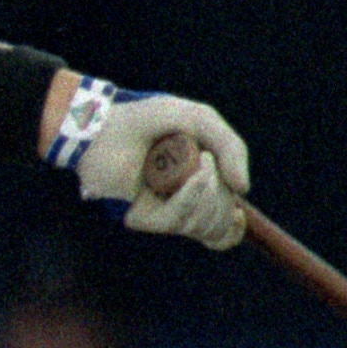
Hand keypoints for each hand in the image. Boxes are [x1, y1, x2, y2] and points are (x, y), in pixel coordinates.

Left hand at [76, 92, 250, 249]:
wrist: (103, 123)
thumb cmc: (148, 120)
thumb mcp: (200, 120)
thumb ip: (232, 147)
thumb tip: (243, 190)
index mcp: (193, 189)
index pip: (219, 227)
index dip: (233, 226)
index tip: (239, 214)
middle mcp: (176, 205)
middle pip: (218, 224)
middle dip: (223, 194)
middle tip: (205, 160)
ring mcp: (158, 212)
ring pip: (202, 224)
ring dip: (210, 192)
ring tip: (199, 160)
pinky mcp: (139, 217)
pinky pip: (176, 220)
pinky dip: (191, 198)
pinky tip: (195, 177)